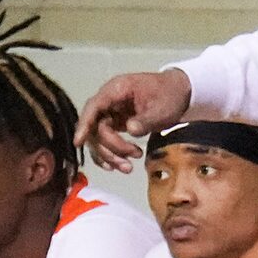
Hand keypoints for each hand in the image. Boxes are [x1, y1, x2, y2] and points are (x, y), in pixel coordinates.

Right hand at [77, 69, 193, 173]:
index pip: (94, 106)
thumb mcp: (163, 108)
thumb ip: (146, 119)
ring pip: (98, 138)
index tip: (78, 142)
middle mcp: (109, 101)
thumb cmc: (170, 95)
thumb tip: (130, 130)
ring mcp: (111, 113)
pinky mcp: (115, 124)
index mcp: (117, 89)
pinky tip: (117, 166)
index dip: (84, 124)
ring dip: (110, 155)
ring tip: (129, 167)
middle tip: (130, 160)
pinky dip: (109, 155)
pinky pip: (105, 141)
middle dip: (109, 147)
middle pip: (95, 127)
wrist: (179, 93)